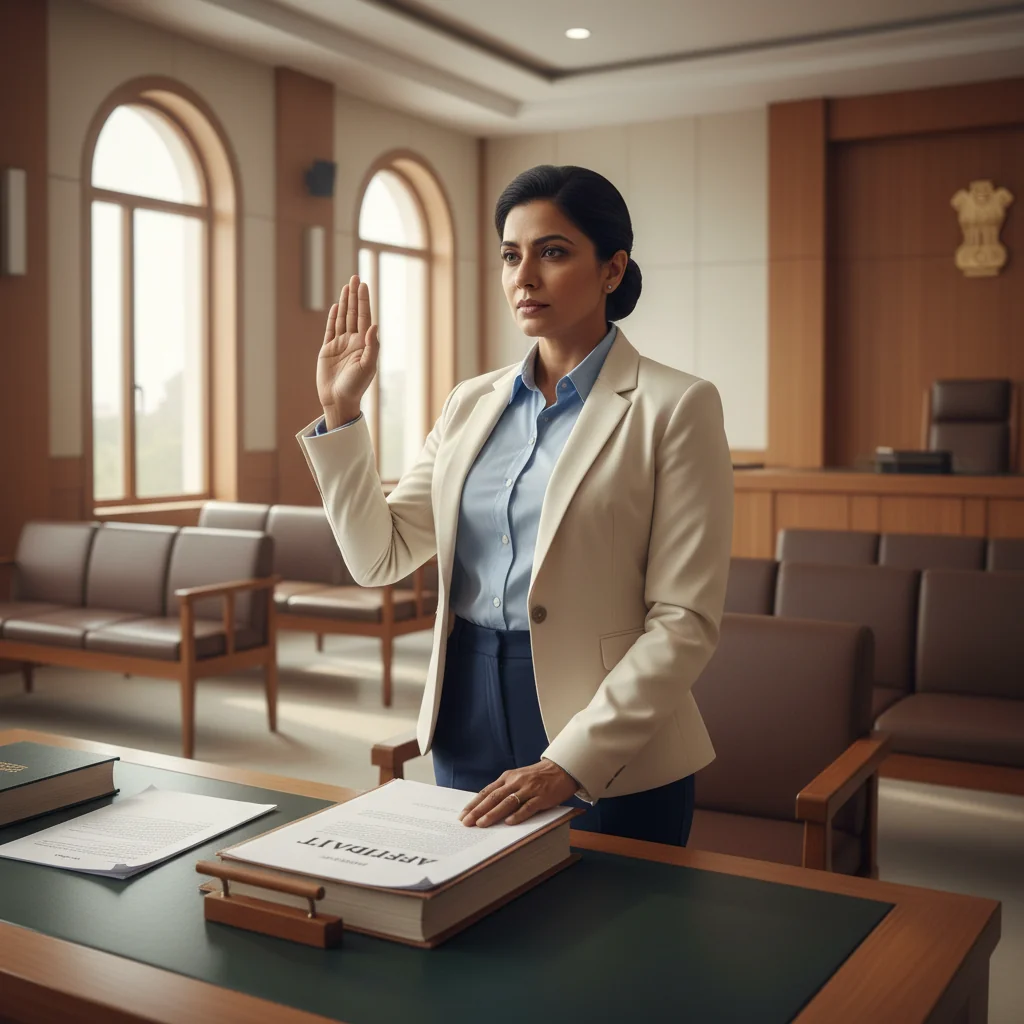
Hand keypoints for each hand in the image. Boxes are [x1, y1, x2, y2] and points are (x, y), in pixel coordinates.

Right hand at [317, 275, 378, 426]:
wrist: (339, 401)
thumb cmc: (355, 387)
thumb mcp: (367, 367)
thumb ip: (372, 346)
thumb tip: (373, 325)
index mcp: (364, 344)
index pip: (364, 317)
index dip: (363, 300)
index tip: (363, 285)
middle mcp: (353, 341)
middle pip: (353, 313)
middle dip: (354, 295)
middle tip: (355, 277)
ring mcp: (340, 344)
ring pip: (342, 318)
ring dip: (344, 302)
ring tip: (346, 286)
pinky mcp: (328, 350)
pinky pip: (330, 330)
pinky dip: (333, 318)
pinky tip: (336, 307)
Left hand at [459, 759, 577, 827]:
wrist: (561, 769)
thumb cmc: (537, 777)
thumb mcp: (518, 778)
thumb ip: (504, 790)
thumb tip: (486, 807)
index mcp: (508, 777)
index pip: (487, 792)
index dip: (474, 804)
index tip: (463, 815)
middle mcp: (516, 782)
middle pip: (494, 797)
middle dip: (478, 811)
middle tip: (467, 822)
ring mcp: (529, 789)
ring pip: (507, 802)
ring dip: (493, 814)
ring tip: (482, 824)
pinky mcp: (541, 796)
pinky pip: (528, 807)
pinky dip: (518, 815)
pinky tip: (509, 822)